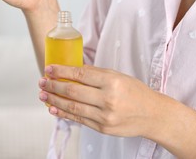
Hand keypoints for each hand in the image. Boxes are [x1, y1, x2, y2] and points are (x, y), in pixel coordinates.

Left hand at [38, 65, 161, 137]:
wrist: (153, 115)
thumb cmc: (135, 92)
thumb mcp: (118, 76)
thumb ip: (95, 74)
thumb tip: (72, 69)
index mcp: (112, 81)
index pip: (80, 74)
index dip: (61, 71)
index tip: (49, 68)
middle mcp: (108, 99)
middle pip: (73, 91)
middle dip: (53, 86)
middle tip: (42, 81)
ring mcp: (105, 116)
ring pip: (72, 107)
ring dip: (54, 100)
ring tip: (43, 95)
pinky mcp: (102, 128)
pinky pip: (79, 119)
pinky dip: (64, 113)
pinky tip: (53, 108)